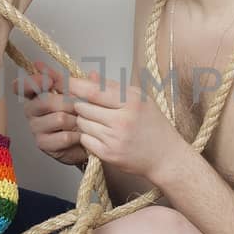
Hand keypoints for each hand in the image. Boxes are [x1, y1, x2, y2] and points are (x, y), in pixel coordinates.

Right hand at [14, 60, 87, 166]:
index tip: (50, 81)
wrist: (89, 140)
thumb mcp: (77, 92)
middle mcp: (32, 111)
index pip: (23, 86)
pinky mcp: (43, 144)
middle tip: (80, 106)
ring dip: (75, 120)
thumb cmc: (81, 114)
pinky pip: (63, 137)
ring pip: (58, 118)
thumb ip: (63, 77)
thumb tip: (40, 64)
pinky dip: (76, 135)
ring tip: (80, 123)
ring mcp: (35, 128)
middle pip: (45, 101)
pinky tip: (78, 136)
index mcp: (37, 95)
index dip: (34, 82)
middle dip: (68, 103)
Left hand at [67, 71, 185, 179]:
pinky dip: (88, 136)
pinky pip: (85, 140)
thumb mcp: (140, 99)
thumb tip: (90, 75)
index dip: (77, 86)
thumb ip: (114, 87)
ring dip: (86, 121)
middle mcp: (122, 121)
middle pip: (83, 107)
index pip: (95, 91)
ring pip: (82, 123)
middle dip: (82, 105)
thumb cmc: (154, 126)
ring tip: (101, 121)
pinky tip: (101, 135)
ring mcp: (114, 139)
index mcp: (132, 102)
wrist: (165, 157)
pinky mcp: (108, 154)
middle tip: (91, 106)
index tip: (68, 82)